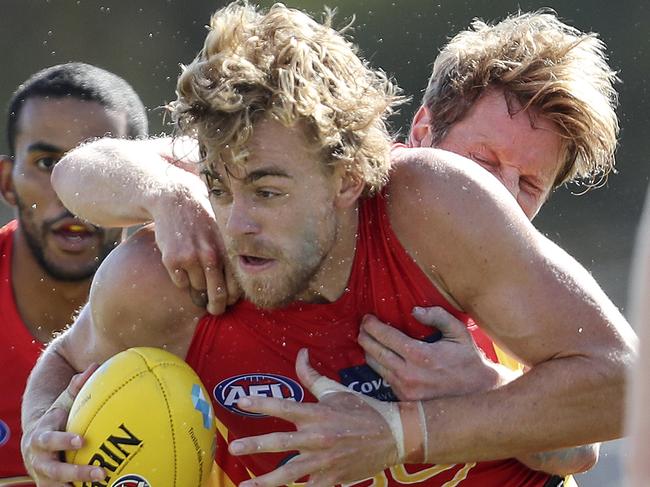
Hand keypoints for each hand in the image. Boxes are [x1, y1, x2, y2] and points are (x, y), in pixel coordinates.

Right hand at [21, 366, 103, 485]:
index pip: (49, 440)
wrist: (35, 443)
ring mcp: (43, 476)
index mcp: (41, 437)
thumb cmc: (56, 419)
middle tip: (100, 472)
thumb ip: (77, 386)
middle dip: (76, 473)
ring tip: (102, 485)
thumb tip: (95, 366)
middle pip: (55, 470)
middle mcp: (40, 459)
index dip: (63, 441)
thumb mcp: (62, 403)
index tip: (81, 441)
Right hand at [150, 170, 239, 315]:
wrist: (177, 201)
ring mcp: (191, 258)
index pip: (236, 286)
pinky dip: (181, 279)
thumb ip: (230, 258)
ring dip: (198, 288)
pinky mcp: (172, 260)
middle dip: (217, 307)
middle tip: (215, 310)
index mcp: (227, 250)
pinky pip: (180, 283)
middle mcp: (211, 255)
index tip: (229, 301)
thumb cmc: (204, 221)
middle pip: (217, 295)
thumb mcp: (222, 235)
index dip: (232, 298)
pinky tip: (182, 265)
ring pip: (197, 289)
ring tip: (196, 276)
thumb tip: (237, 290)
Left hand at [228, 349, 399, 486]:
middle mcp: (317, 437)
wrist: (393, 435)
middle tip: (234, 447)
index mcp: (317, 413)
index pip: (283, 406)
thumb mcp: (336, 391)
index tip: (240, 402)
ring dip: (265, 482)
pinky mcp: (332, 479)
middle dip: (254, 446)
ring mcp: (324, 461)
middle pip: (280, 443)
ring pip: (289, 474)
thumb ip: (312, 375)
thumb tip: (299, 353)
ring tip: (245, 485)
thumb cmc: (363, 410)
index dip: (261, 404)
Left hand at [359, 306, 513, 400]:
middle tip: (363, 326)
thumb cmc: (467, 359)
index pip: (386, 337)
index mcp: (420, 355)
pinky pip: (383, 377)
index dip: (372, 325)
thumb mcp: (458, 332)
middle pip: (374, 351)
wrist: (477, 392)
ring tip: (368, 338)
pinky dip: (379, 364)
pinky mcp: (404, 398)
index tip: (367, 318)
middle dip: (364, 335)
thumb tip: (414, 311)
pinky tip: (379, 355)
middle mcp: (408, 374)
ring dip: (368, 350)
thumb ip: (438, 316)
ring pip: (375, 365)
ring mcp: (405, 388)